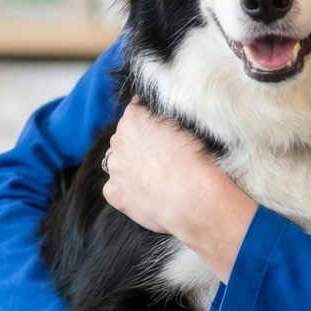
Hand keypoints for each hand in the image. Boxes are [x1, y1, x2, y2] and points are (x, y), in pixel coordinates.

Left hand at [102, 100, 256, 282]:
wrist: (195, 200)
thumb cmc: (197, 161)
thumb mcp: (187, 125)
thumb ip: (165, 116)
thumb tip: (161, 113)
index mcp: (135, 118)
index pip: (135, 110)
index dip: (149, 121)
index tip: (161, 131)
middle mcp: (118, 141)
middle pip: (124, 137)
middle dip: (138, 144)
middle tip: (161, 156)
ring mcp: (114, 168)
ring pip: (119, 162)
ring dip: (131, 166)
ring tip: (156, 177)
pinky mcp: (113, 193)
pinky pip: (117, 187)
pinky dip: (129, 189)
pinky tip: (148, 193)